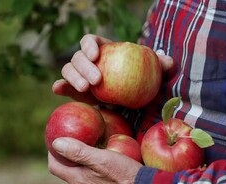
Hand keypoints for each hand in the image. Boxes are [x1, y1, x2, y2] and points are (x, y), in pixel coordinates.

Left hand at [48, 137, 142, 183]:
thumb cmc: (125, 176)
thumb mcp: (101, 159)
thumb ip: (78, 151)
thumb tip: (56, 143)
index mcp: (78, 181)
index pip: (54, 167)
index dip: (51, 152)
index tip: (55, 138)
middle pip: (67, 171)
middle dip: (65, 155)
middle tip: (71, 139)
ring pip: (81, 175)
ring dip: (80, 161)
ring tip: (87, 145)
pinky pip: (93, 178)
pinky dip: (92, 167)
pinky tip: (103, 158)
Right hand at [53, 34, 175, 103]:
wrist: (128, 101)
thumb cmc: (139, 81)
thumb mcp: (152, 74)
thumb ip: (160, 66)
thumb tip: (167, 61)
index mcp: (102, 50)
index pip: (90, 41)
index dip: (89, 45)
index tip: (97, 55)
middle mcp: (87, 62)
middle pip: (78, 56)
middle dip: (84, 65)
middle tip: (97, 80)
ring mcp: (79, 76)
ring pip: (68, 70)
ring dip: (73, 77)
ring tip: (85, 88)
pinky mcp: (75, 92)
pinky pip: (64, 87)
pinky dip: (59, 86)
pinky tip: (58, 89)